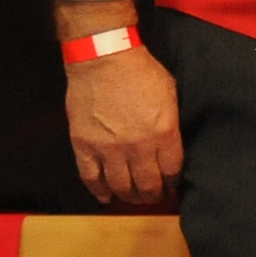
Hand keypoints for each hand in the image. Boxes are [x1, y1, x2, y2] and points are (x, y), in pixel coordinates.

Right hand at [67, 44, 182, 205]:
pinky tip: (105, 197)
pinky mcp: (84, 145)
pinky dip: (98, 191)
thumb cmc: (141, 71)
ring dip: (128, 196)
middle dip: (152, 195)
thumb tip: (171, 145)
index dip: (172, 182)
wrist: (104, 59)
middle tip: (153, 197)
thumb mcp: (171, 96)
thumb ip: (170, 125)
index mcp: (164, 134)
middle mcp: (137, 147)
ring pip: (120, 186)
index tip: (171, 185)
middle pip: (147, 184)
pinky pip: (90, 177)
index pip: (171, 171)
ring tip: (132, 198)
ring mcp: (108, 149)